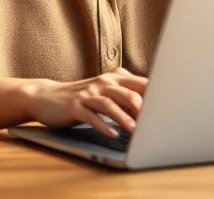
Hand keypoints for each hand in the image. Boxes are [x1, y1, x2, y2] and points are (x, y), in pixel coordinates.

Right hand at [27, 68, 146, 136]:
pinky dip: (103, 126)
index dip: (154, 97)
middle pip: (127, 93)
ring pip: (110, 104)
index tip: (167, 109)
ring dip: (123, 118)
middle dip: (141, 108)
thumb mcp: (105, 91)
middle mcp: (102, 83)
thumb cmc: (82, 97)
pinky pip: (91, 116)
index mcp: (114, 79)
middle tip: (153, 123)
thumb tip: (152, 107)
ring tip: (134, 130)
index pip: (139, 85)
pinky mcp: (75, 106)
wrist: (47, 97)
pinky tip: (112, 134)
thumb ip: (126, 94)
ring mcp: (88, 94)